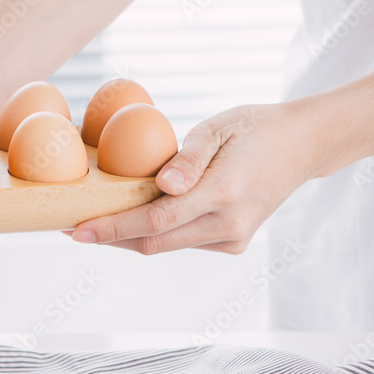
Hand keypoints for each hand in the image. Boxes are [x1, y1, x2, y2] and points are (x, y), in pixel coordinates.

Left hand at [69, 102, 319, 253]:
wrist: (303, 145)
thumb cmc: (254, 128)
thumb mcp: (219, 128)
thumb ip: (189, 158)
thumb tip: (161, 185)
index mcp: (224, 194)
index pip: (155, 220)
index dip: (111, 228)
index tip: (76, 230)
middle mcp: (229, 225)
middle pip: (153, 242)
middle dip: (109, 238)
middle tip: (70, 227)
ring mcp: (233, 239)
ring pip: (165, 245)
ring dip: (129, 236)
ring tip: (94, 220)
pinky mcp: (233, 244)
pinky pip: (182, 241)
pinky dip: (156, 232)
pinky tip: (135, 215)